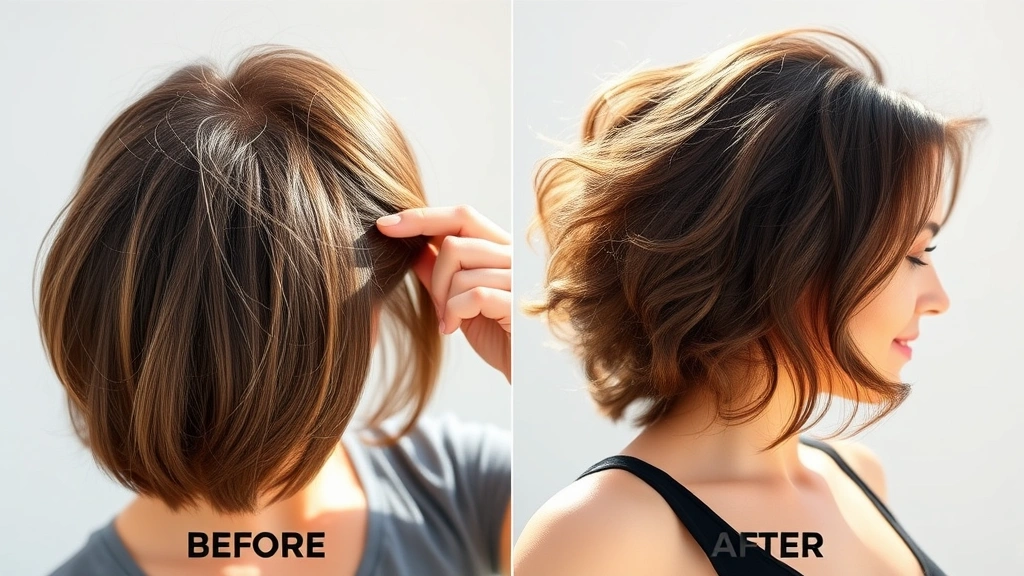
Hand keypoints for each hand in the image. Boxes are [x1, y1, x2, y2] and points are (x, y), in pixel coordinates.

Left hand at [376, 205, 510, 382]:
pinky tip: (452, 329)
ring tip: (448, 322)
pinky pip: (473, 295)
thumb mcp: (461, 302)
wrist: (526, 373)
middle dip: (434, 274)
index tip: (385, 225)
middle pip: (455, 240)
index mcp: (501, 249)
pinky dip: (454, 313)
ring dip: (443, 300)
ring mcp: (518, 278)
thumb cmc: (499, 336)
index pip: (461, 217)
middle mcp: (513, 257)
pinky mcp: (518, 303)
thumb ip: (441, 274)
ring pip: (460, 269)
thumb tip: (412, 249)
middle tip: (437, 305)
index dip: (422, 217)